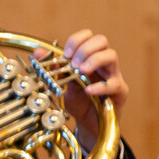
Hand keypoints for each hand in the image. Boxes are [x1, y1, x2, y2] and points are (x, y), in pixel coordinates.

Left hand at [50, 29, 128, 149]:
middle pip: (101, 40)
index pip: (88, 36)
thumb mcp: (62, 83)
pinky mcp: (120, 91)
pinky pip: (114, 84)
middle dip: (84, 49)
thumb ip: (52, 68)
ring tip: (81, 71)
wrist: (88, 122)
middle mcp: (103, 62)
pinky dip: (100, 86)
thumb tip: (38, 52)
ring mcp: (113, 75)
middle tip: (73, 64)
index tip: (65, 54)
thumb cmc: (78, 100)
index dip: (76, 41)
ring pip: (112, 55)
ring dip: (94, 60)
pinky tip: (88, 90)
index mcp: (89, 56)